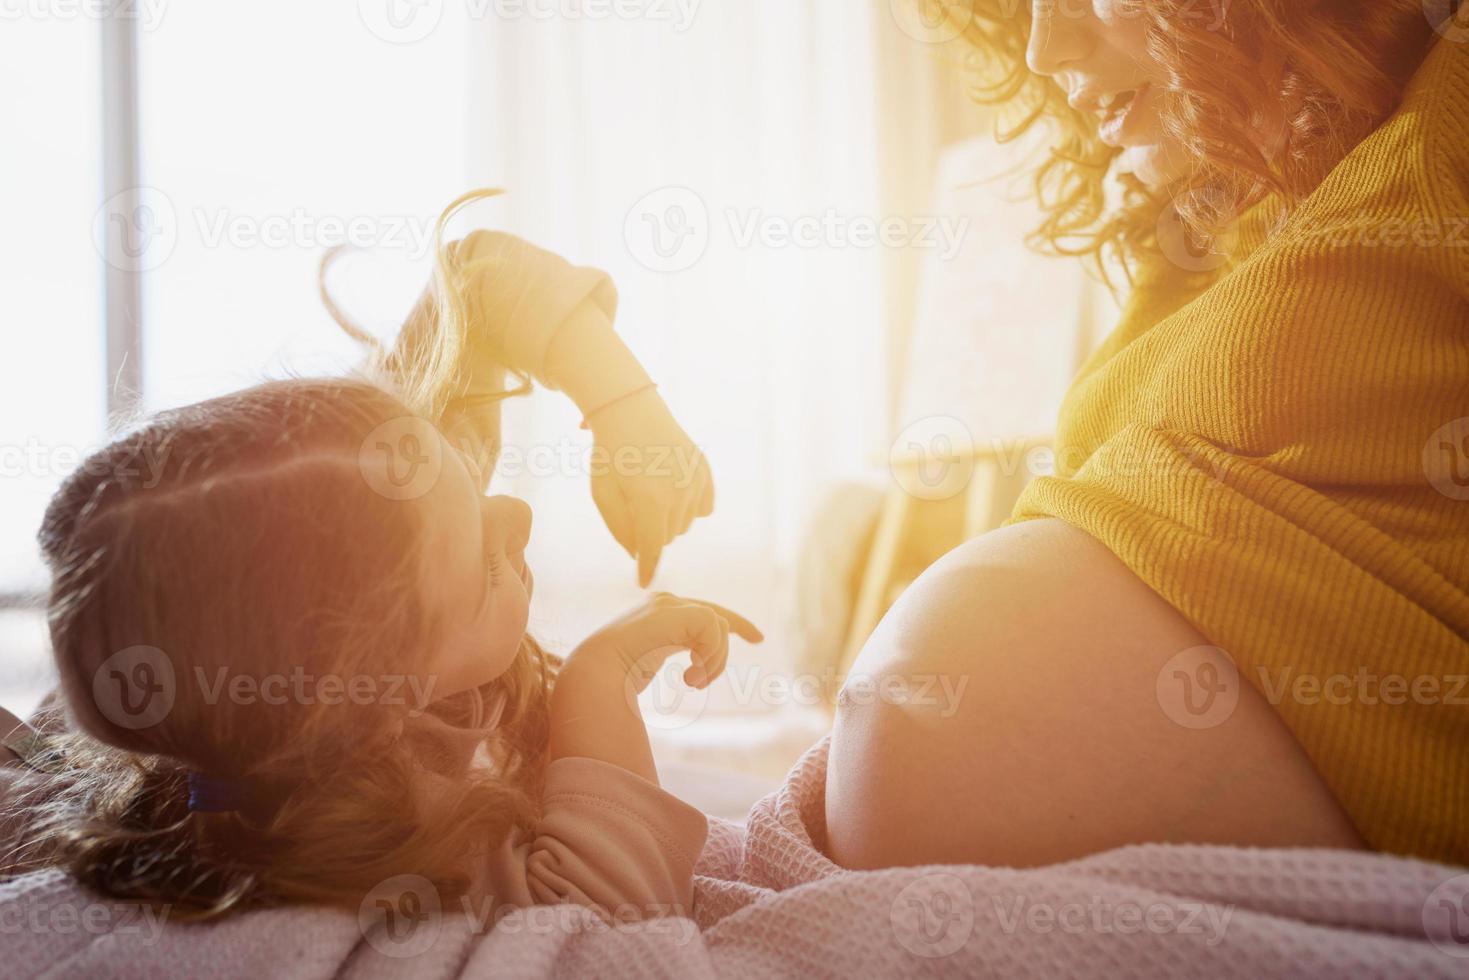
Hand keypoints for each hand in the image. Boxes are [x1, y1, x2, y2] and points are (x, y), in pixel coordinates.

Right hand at [573, 593, 762, 692]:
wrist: (595, 674)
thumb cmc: (613, 680)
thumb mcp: (649, 665)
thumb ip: (669, 654)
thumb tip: (695, 662)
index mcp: (656, 616)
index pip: (702, 614)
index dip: (733, 623)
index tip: (756, 638)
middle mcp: (663, 604)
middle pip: (715, 615)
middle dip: (739, 626)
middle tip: (758, 639)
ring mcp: (668, 605)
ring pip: (717, 625)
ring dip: (714, 661)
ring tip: (693, 682)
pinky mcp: (674, 610)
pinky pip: (713, 626)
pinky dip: (709, 654)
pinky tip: (690, 674)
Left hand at [588, 389, 714, 586]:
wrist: (631, 411)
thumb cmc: (610, 454)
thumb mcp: (603, 494)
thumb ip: (619, 529)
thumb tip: (639, 553)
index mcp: (650, 501)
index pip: (652, 549)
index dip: (646, 568)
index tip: (643, 583)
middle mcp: (679, 494)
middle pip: (667, 537)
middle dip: (650, 531)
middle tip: (634, 505)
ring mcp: (696, 483)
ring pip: (685, 525)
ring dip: (668, 518)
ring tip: (651, 491)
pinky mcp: (705, 473)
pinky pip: (703, 508)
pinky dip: (688, 507)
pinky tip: (673, 489)